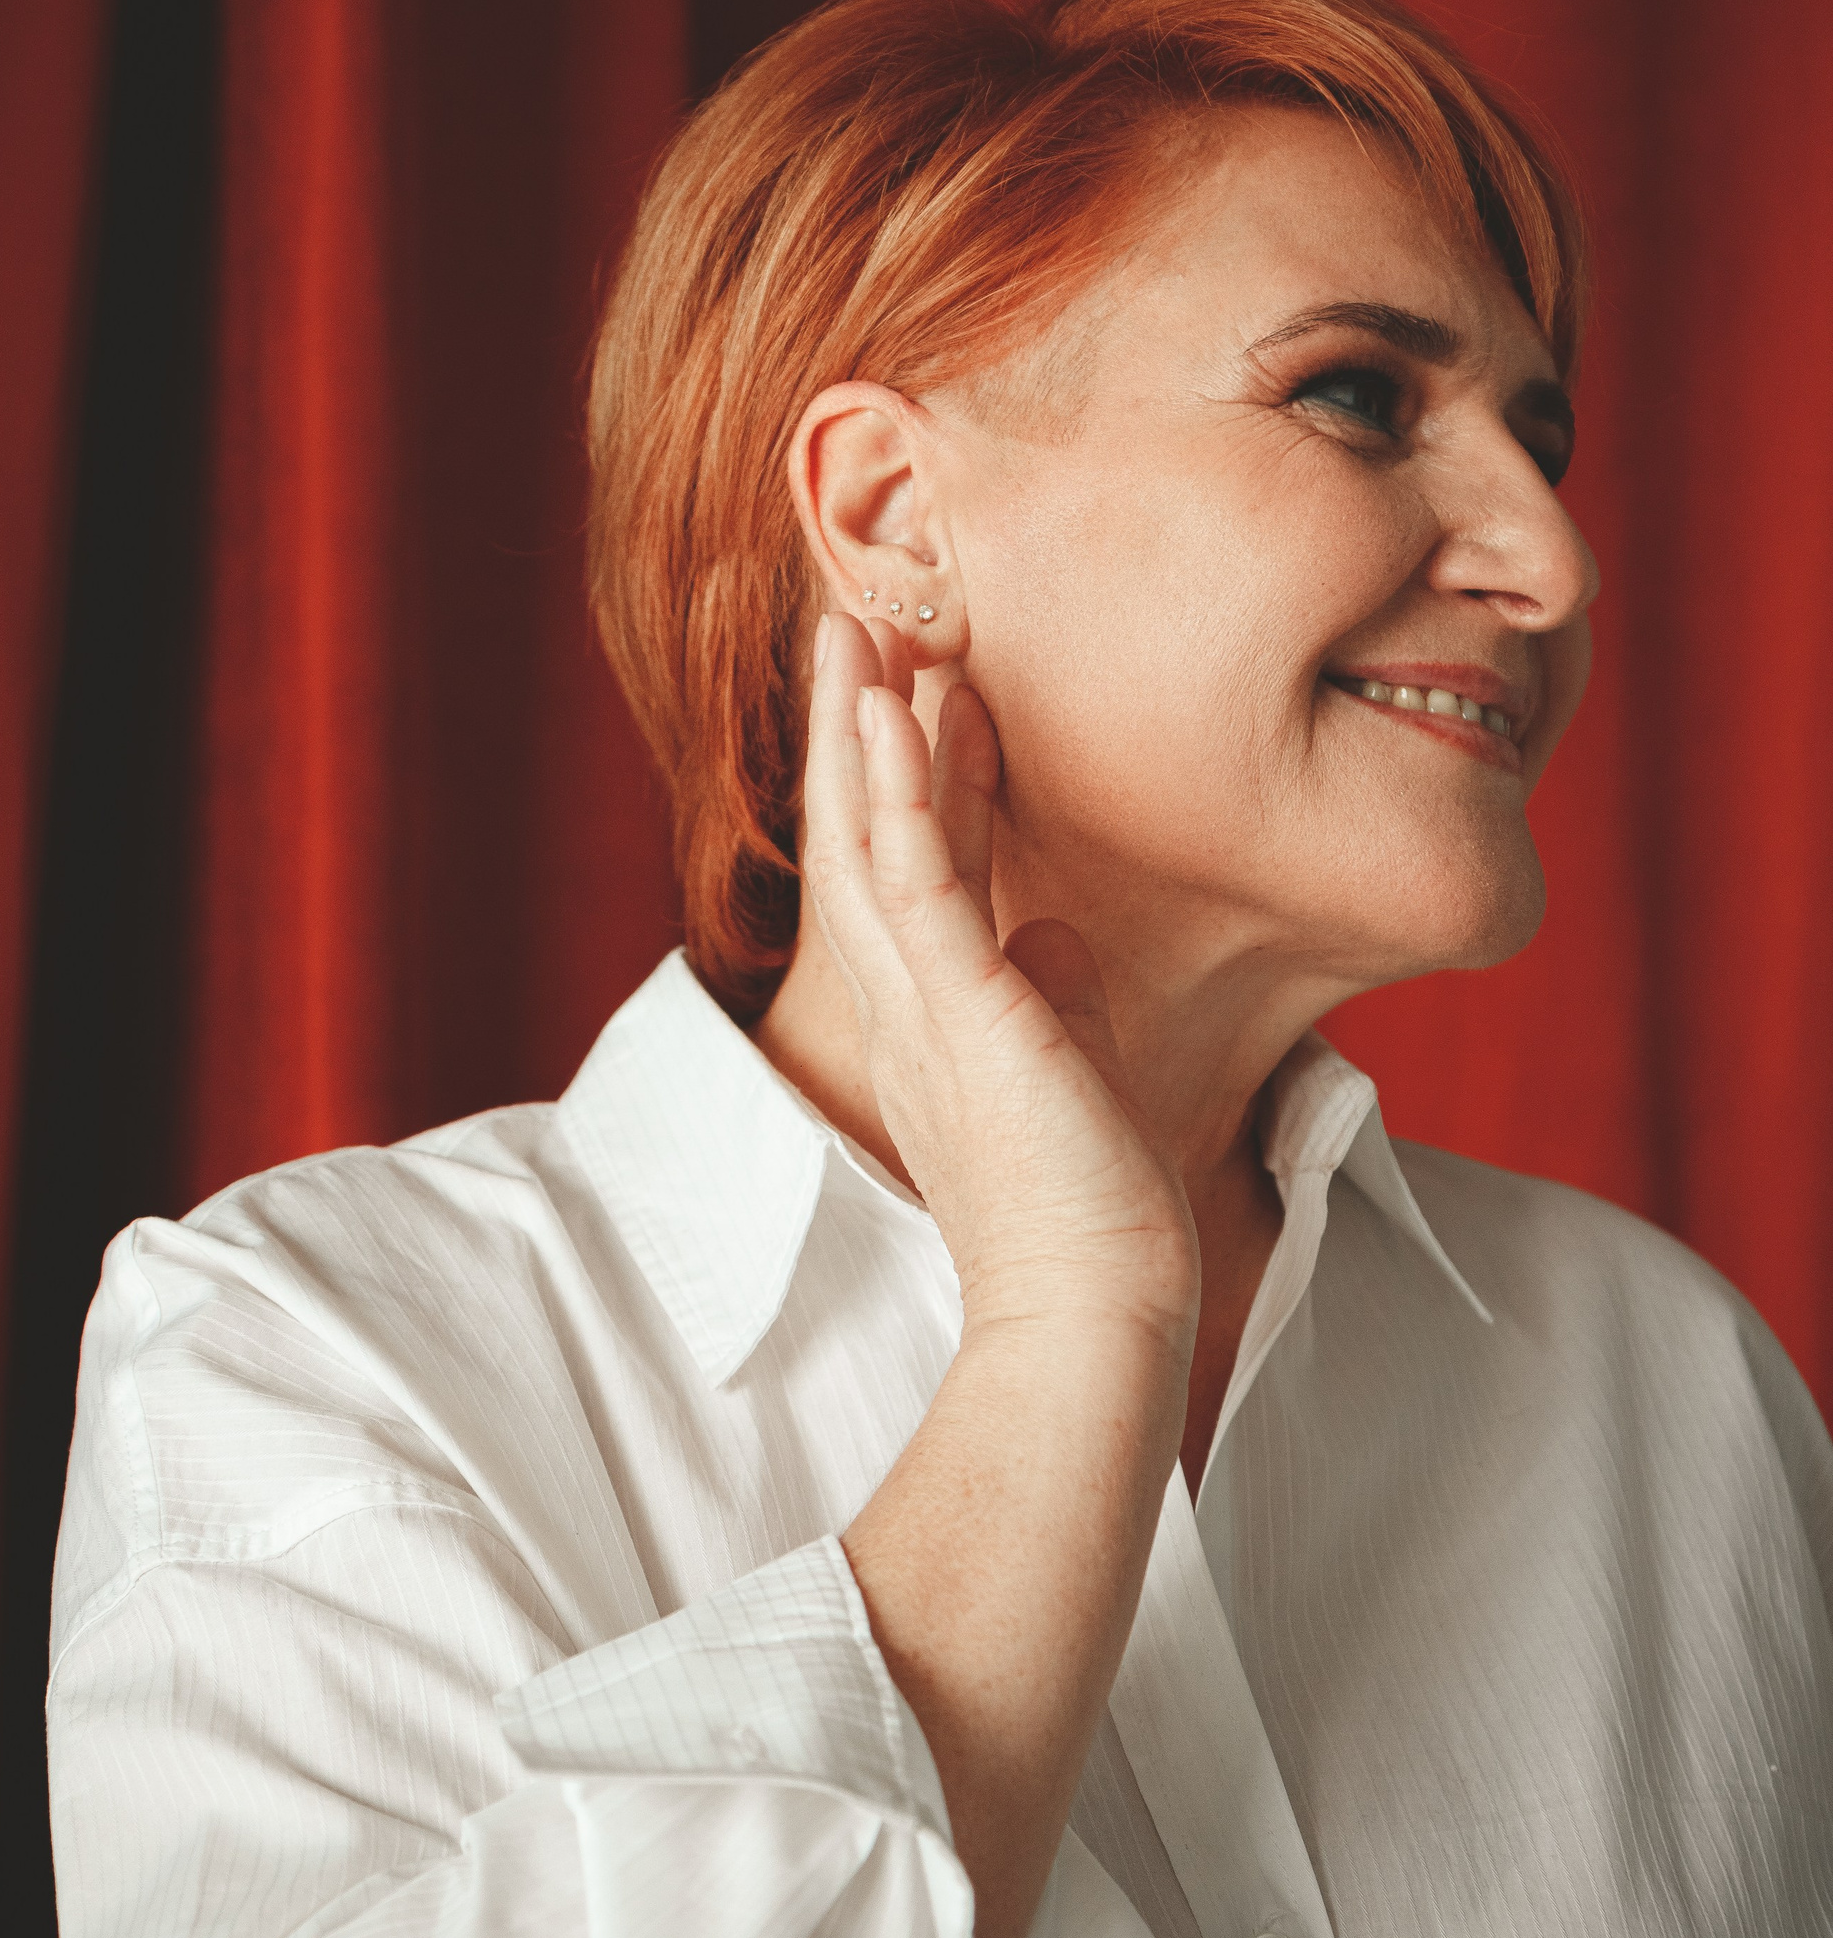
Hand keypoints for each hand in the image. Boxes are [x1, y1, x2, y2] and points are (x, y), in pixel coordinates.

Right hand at [800, 612, 1199, 1361]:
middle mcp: (904, 1004)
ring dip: (854, 728)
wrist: (1091, 1312)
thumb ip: (1056, 994)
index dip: (902, 776)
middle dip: (847, 729)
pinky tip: (891, 709)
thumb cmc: (1087, 1214)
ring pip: (866, 840)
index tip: (922, 691)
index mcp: (928, 1019)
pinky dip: (894, 791)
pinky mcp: (963, 1012)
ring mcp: (924, 1007)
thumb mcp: (1070, 1070)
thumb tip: (1056, 928)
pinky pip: (916, 881)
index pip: (902, 872)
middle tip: (847, 626)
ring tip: (849, 628)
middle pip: (852, 837)